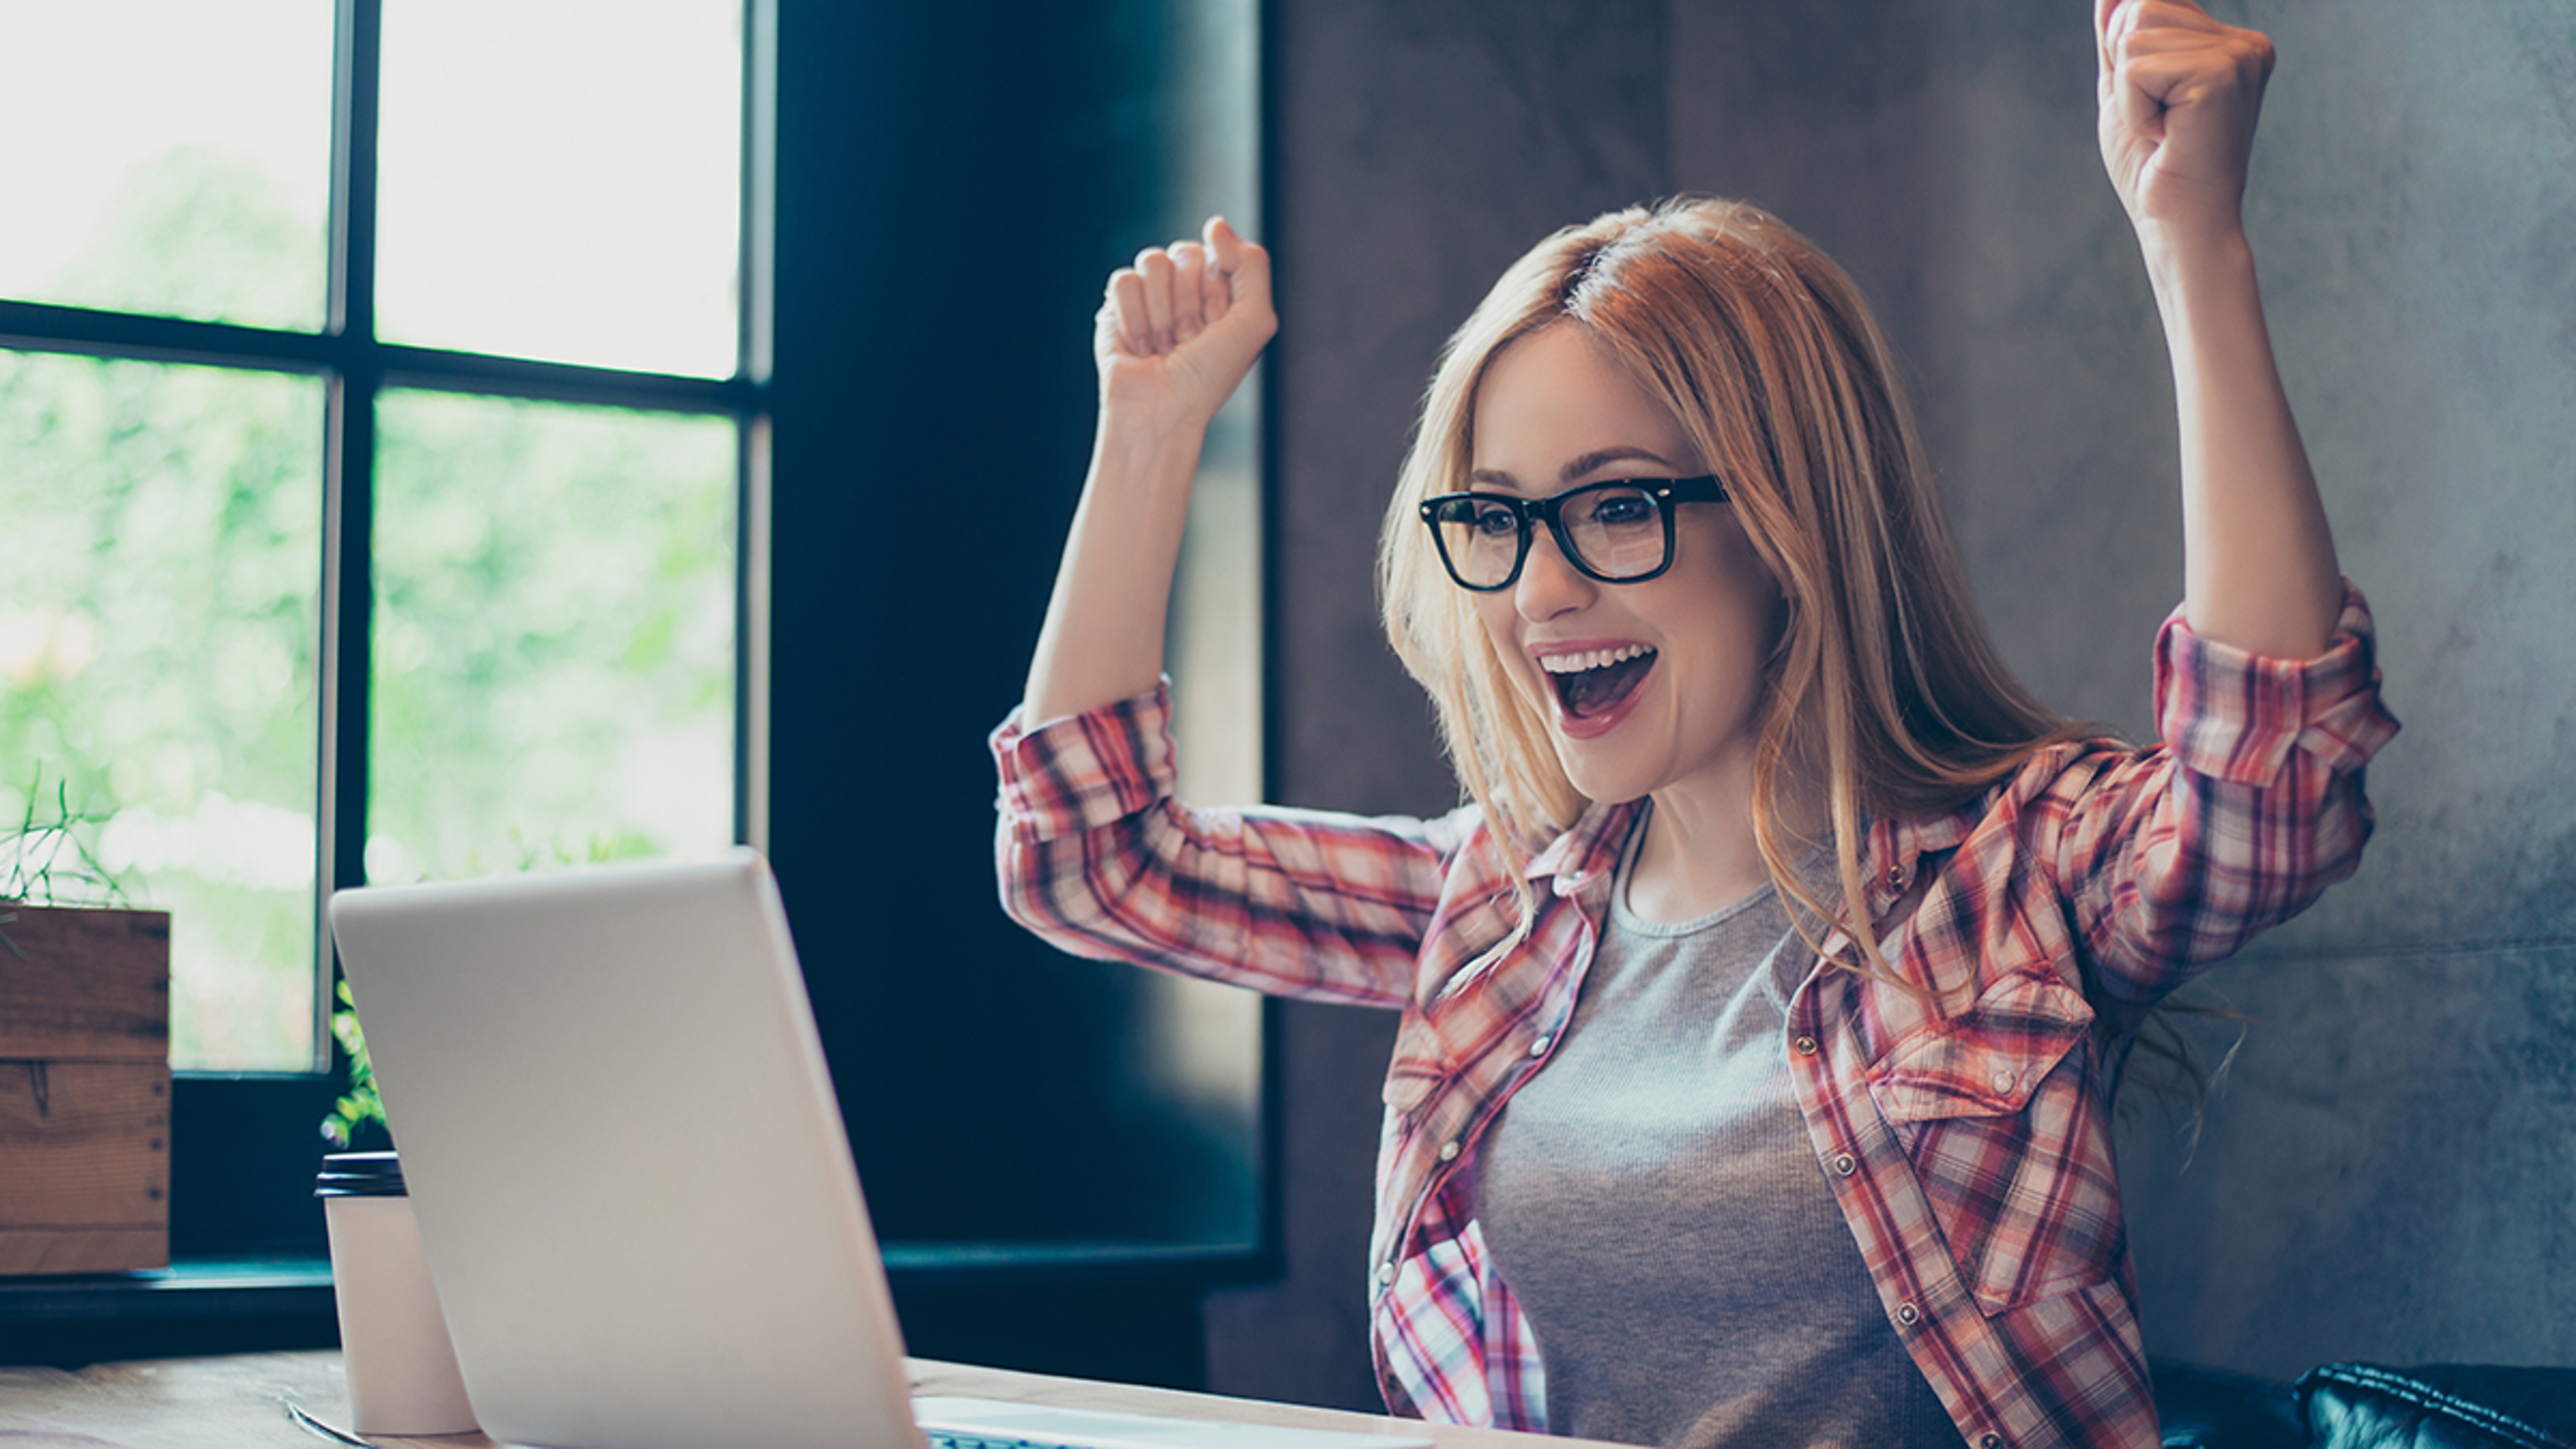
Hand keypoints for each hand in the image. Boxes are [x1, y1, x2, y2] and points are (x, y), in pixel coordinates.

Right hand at [1095, 217, 1275, 435]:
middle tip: (1189, 341)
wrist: (1161, 410)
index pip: (1218, 252)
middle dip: (1188, 302)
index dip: (1216, 289)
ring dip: (1162, 312)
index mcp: (1223, 289)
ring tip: (1165, 347)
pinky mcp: (1118, 305)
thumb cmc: (1210, 375)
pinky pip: (1123, 279)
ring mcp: (1152, 295)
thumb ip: (1251, 264)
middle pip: (1184, 252)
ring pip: (1152, 260)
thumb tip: (1215, 224)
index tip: (1216, 326)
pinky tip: (1141, 347)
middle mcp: (1188, 288)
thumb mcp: (1254, 321)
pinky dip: (1134, 317)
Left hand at [2096, 0, 2275, 241]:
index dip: (2127, 51)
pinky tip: (2165, 135)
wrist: (2177, 222)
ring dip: (2129, 91)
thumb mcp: (2126, 89)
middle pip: (2142, 6)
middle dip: (2126, 68)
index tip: (2153, 101)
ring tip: (2162, 127)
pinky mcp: (2222, 74)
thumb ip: (2120, 38)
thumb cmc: (2153, 166)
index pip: (2153, 2)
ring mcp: (2239, 55)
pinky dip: (2133, 108)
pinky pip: (2137, 67)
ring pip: (2134, 31)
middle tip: (2157, 119)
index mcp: (2226, 44)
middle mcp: (2243, 43)